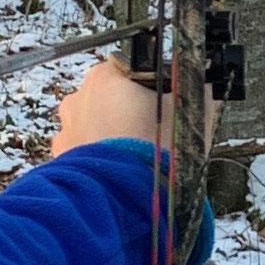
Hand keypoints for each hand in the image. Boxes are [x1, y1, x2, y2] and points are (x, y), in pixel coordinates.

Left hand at [49, 60, 220, 155]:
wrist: (124, 196)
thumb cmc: (156, 149)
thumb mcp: (190, 114)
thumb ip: (197, 91)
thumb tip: (203, 83)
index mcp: (106, 76)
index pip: (129, 68)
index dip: (149, 86)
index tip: (162, 105)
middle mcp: (79, 96)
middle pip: (108, 96)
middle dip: (126, 111)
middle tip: (151, 134)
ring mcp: (67, 127)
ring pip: (93, 123)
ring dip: (109, 134)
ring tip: (132, 156)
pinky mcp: (61, 156)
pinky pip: (81, 150)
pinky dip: (95, 157)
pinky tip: (115, 169)